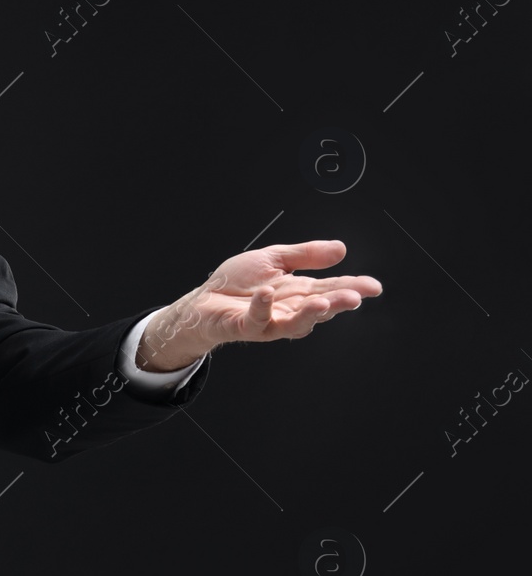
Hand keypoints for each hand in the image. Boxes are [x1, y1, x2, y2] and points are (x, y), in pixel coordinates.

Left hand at [138, 240, 381, 371]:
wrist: (202, 301)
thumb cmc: (236, 283)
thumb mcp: (274, 259)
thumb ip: (305, 254)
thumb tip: (342, 249)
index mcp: (298, 292)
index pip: (331, 288)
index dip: (353, 287)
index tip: (373, 286)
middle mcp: (288, 309)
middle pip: (319, 307)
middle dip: (338, 303)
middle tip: (355, 297)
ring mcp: (268, 321)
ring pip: (295, 323)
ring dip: (310, 313)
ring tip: (323, 302)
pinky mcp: (245, 326)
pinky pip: (257, 320)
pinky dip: (262, 307)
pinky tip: (267, 293)